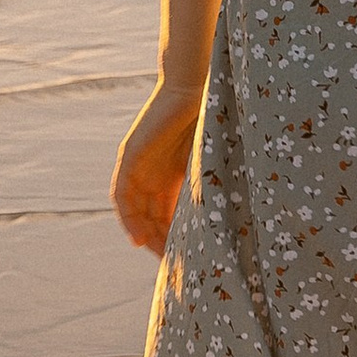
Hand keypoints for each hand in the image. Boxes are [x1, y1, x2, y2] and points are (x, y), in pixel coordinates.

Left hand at [112, 76, 203, 253]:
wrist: (194, 90)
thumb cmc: (209, 123)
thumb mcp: (207, 166)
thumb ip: (208, 188)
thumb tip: (234, 223)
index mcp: (170, 175)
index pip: (165, 214)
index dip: (172, 238)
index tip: (183, 260)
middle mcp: (151, 173)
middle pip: (148, 216)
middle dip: (158, 241)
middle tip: (171, 265)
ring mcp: (138, 165)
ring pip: (134, 209)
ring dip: (142, 233)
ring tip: (154, 256)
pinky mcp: (129, 156)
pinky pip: (122, 194)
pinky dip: (128, 217)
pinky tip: (137, 236)